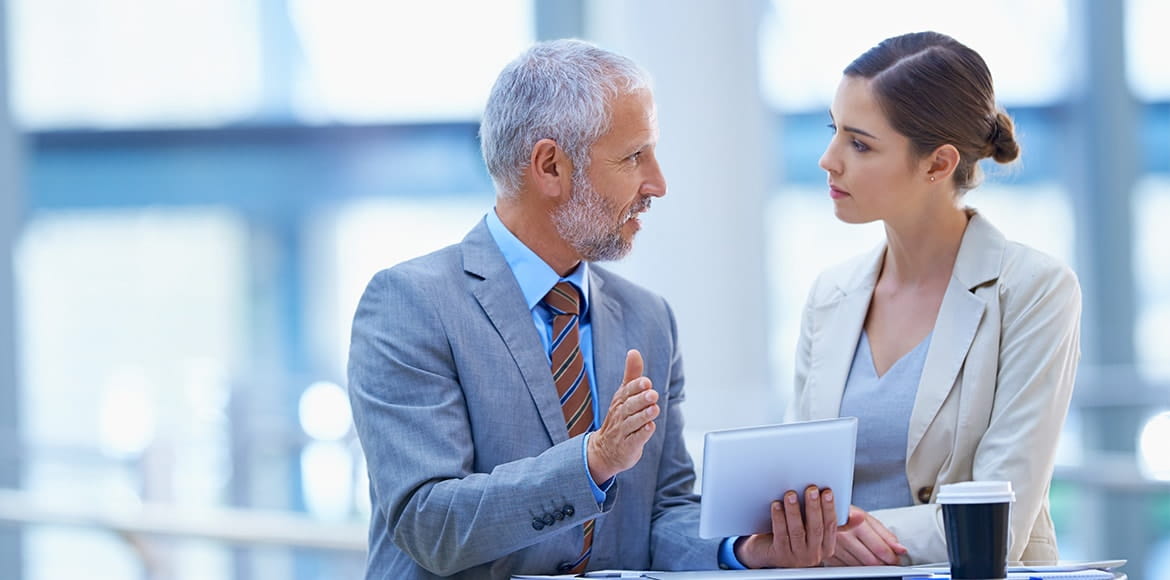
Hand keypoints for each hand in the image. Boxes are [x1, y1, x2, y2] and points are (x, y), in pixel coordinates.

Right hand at [586, 349, 658, 482]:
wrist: (604, 450)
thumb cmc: (619, 418)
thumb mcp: (624, 395)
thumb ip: (631, 375)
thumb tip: (634, 352)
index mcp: (620, 400)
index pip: (627, 391)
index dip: (636, 386)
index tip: (646, 381)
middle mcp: (620, 415)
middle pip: (630, 406)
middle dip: (641, 399)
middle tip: (652, 394)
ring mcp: (622, 432)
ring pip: (633, 422)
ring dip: (644, 415)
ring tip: (654, 409)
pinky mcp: (627, 447)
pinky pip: (635, 440)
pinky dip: (642, 434)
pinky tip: (650, 427)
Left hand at [735, 486, 836, 567]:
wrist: (766, 552)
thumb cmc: (790, 535)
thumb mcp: (807, 528)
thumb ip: (816, 515)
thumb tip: (821, 491)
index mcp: (825, 547)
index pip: (830, 526)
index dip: (829, 508)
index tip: (827, 492)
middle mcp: (814, 554)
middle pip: (816, 528)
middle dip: (814, 507)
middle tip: (811, 489)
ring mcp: (797, 557)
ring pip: (797, 531)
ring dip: (794, 511)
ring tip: (790, 495)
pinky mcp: (780, 555)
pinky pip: (780, 535)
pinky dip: (779, 518)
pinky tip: (776, 505)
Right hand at [824, 505, 906, 565]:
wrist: (820, 511)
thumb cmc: (844, 513)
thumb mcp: (866, 517)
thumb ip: (885, 534)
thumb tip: (900, 549)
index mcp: (856, 522)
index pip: (880, 548)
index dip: (892, 557)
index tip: (896, 558)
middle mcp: (844, 535)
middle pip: (871, 561)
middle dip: (883, 563)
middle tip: (888, 560)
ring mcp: (834, 546)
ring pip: (859, 566)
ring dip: (869, 565)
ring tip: (873, 557)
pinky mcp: (827, 554)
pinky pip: (847, 567)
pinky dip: (855, 565)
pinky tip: (858, 558)